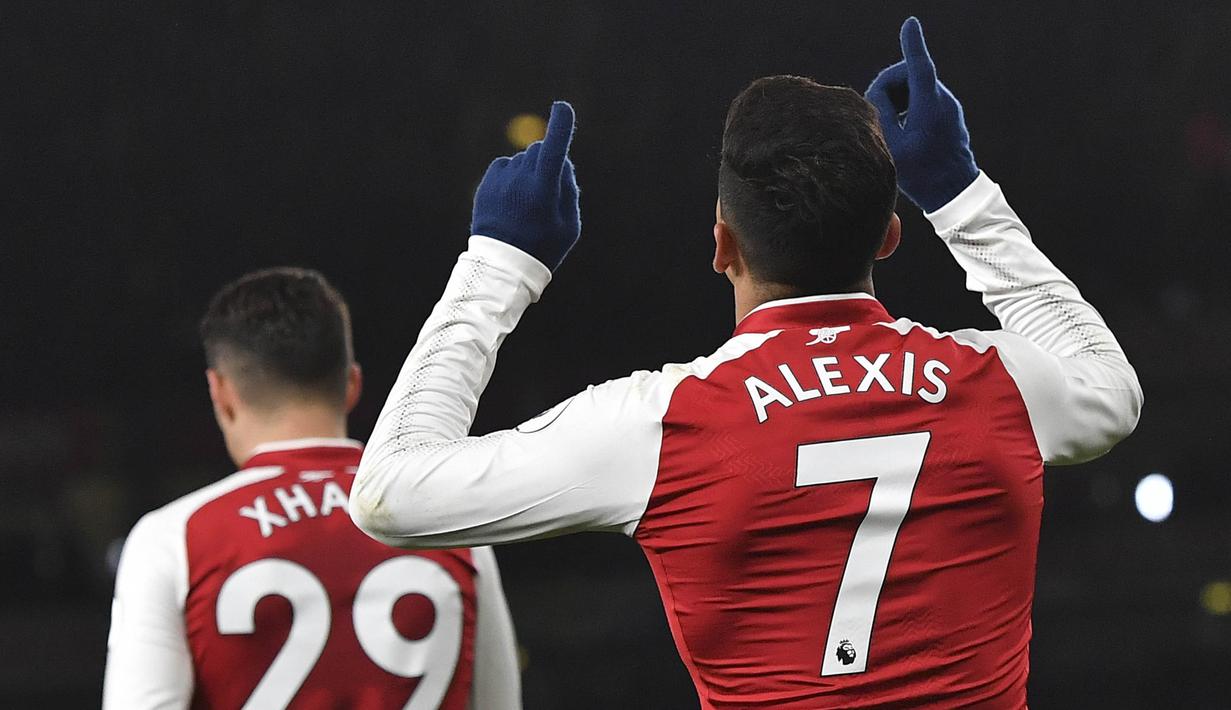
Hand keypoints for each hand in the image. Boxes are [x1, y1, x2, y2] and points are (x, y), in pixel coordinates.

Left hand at [471, 101, 580, 270]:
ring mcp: (501, 181)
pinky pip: (504, 166)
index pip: (554, 149)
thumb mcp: (569, 225)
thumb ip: (568, 188)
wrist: (502, 266)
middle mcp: (520, 180)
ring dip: (529, 171)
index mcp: (544, 190)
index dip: (561, 125)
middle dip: (547, 159)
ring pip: (522, 159)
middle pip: (539, 149)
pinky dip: (512, 176)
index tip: (562, 108)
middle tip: (548, 188)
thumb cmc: (544, 246)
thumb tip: (561, 160)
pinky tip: (512, 201)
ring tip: (526, 204)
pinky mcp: (487, 184)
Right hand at [865, 17, 978, 212]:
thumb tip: (877, 93)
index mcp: (929, 105)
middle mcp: (943, 100)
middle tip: (877, 112)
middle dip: (889, 86)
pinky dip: (907, 107)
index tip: (910, 24)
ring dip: (897, 98)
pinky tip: (902, 132)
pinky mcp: (948, 116)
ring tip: (890, 126)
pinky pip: (923, 100)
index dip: (912, 44)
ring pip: (915, 87)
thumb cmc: (921, 173)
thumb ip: (879, 111)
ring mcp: (948, 107)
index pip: (919, 65)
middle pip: (909, 75)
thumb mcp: (890, 144)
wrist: (954, 193)